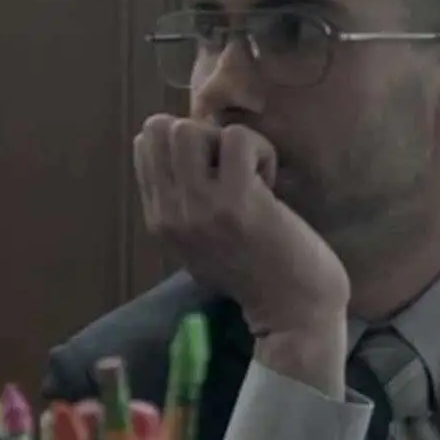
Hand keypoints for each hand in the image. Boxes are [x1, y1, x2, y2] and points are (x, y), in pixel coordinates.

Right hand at [133, 116, 350, 339]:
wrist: (293, 310)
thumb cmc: (258, 273)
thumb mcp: (201, 242)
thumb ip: (183, 203)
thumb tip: (181, 147)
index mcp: (159, 220)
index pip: (146, 145)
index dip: (188, 144)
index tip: (218, 173)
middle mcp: (170, 214)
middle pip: (160, 129)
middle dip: (203, 135)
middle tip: (234, 169)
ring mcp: (200, 208)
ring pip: (189, 129)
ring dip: (230, 142)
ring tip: (252, 175)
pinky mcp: (237, 202)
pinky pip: (237, 138)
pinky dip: (261, 150)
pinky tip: (271, 185)